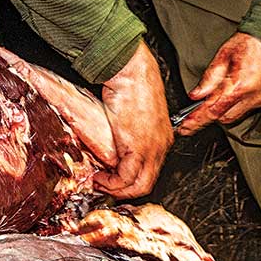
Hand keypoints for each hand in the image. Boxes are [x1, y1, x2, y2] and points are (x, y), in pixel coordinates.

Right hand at [96, 41, 172, 198]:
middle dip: (123, 190)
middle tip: (104, 186)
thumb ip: (128, 127)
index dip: (130, 179)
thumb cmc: (132, 82)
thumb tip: (113, 134)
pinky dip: (112, 183)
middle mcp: (161, 146)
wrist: (131, 71)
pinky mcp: (138, 148)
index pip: (149, 169)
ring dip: (116, 189)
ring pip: (139, 185)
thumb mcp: (133, 111)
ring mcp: (152, 149)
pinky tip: (100, 177)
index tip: (112, 177)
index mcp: (162, 137)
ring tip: (99, 183)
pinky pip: (126, 177)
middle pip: (146, 182)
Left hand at [176, 33, 260, 134]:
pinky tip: (239, 89)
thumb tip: (196, 95)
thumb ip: (210, 77)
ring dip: (226, 109)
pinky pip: (252, 107)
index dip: (197, 121)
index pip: (213, 111)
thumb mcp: (225, 54)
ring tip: (221, 93)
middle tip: (198, 110)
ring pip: (238, 114)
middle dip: (211, 115)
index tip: (185, 127)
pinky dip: (242, 102)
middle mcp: (254, 97)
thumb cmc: (254, 41)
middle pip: (225, 118)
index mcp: (240, 85)